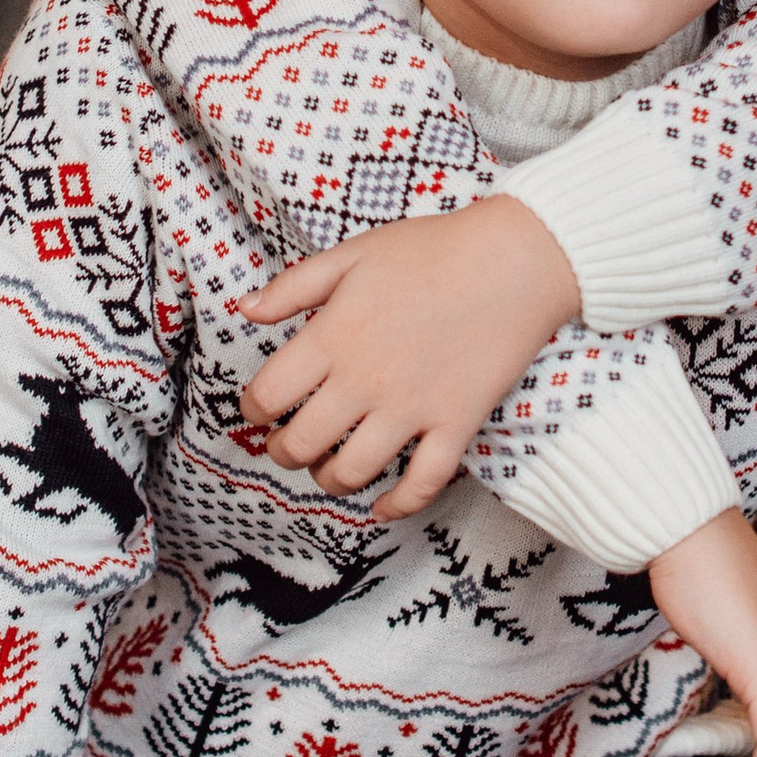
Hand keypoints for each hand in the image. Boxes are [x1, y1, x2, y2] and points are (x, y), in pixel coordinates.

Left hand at [241, 201, 579, 517]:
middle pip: (301, 445)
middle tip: (288, 444)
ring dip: (329, 480)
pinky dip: (398, 505)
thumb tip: (243, 311)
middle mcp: (366, 380)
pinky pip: (422, 484)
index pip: (268, 396)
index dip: (253, 410)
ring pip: (352, 473)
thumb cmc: (432, 251)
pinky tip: (383, 505)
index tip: (260, 410)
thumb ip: (293, 286)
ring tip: (328, 469)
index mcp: (334, 336)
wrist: (513, 261)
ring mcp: (412, 408)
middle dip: (283, 453)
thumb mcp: (353, 254)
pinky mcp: (455, 424)